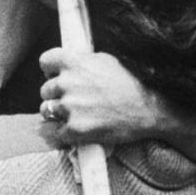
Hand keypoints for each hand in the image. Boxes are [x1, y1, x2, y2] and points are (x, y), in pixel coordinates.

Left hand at [38, 48, 164, 145]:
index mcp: (75, 62)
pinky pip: (55, 133)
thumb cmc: (133, 84)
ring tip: (76, 115)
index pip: (45, 61)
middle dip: (57, 95)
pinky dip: (64, 134)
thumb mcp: (106, 61)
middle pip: (45, 89)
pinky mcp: (74, 129)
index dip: (50, 70)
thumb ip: (83, 62)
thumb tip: (70, 64)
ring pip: (47, 110)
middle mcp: (68, 83)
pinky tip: (77, 130)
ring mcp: (70, 107)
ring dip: (58, 114)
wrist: (150, 109)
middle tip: (74, 100)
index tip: (57, 75)